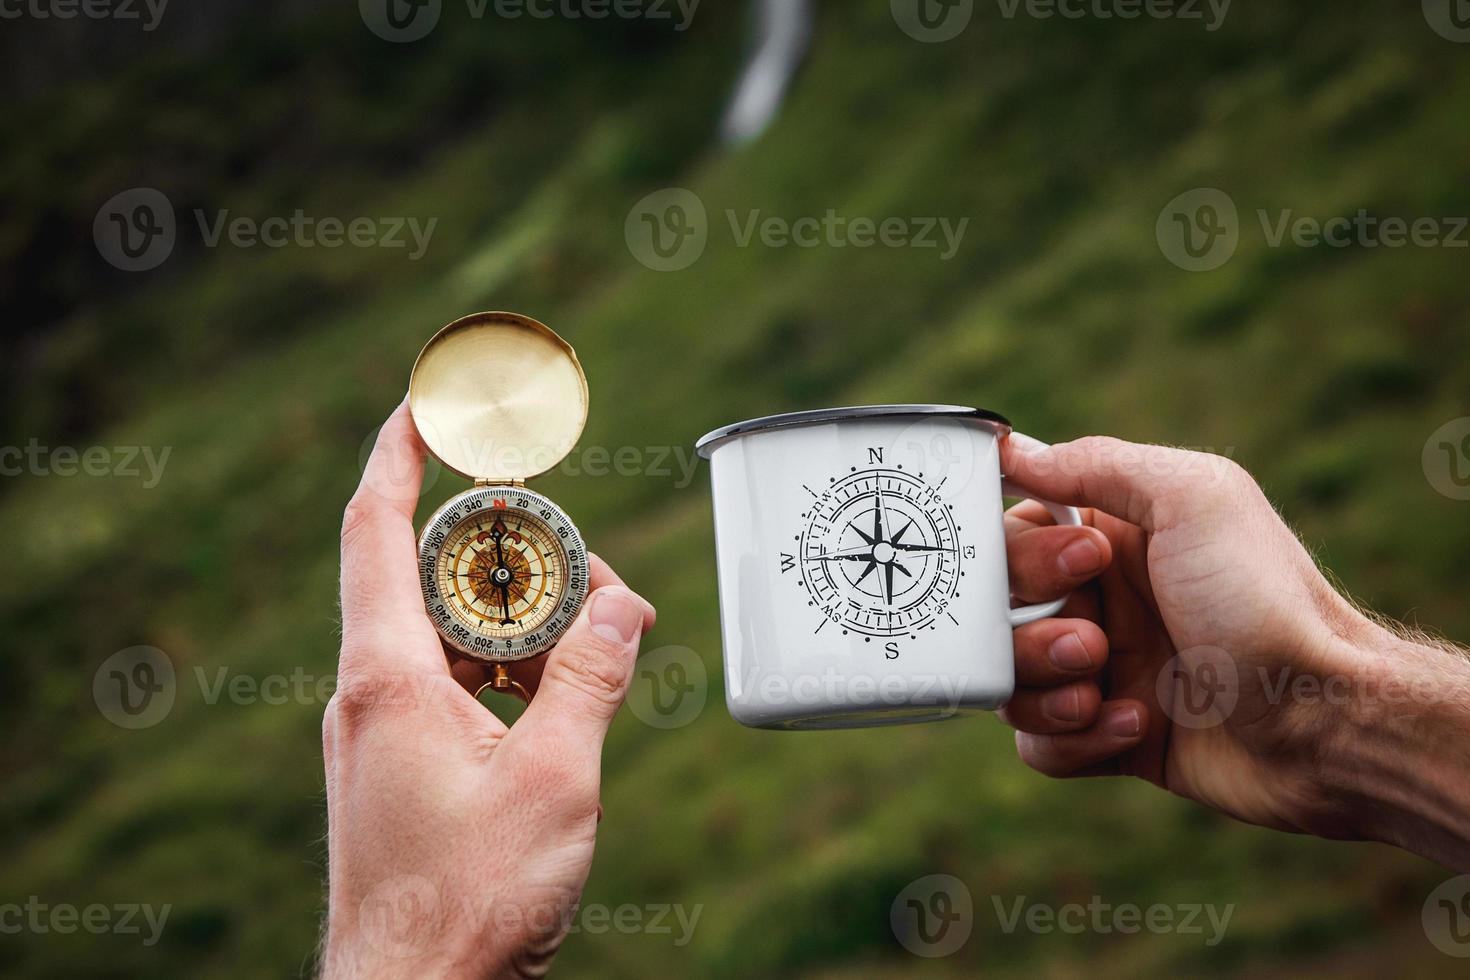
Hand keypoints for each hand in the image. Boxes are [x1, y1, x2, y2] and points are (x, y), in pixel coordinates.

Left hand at [321, 401, 655, 978]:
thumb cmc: (471, 899)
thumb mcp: (556, 777)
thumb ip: (592, 677)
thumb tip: (628, 600)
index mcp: (388, 677)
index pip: (375, 528)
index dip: (400, 454)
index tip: (426, 403)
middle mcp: (368, 692)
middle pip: (423, 575)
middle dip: (498, 547)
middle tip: (573, 555)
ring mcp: (376, 731)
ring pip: (439, 634)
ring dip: (508, 617)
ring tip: (582, 634)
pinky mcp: (395, 765)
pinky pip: (444, 684)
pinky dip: (499, 669)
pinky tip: (555, 699)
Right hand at [996, 434, 1469, 869]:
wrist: (1327, 721)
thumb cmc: (1267, 601)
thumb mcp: (1194, 498)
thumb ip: (1098, 463)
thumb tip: (1010, 451)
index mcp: (1110, 535)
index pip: (1009, 532)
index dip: (1020, 554)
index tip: (1083, 563)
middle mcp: (1099, 598)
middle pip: (994, 611)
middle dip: (1029, 629)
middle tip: (1092, 640)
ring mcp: (1101, 670)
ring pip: (1004, 680)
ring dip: (1043, 687)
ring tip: (1102, 690)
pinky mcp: (1108, 736)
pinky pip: (1039, 744)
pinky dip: (1072, 741)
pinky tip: (1135, 727)